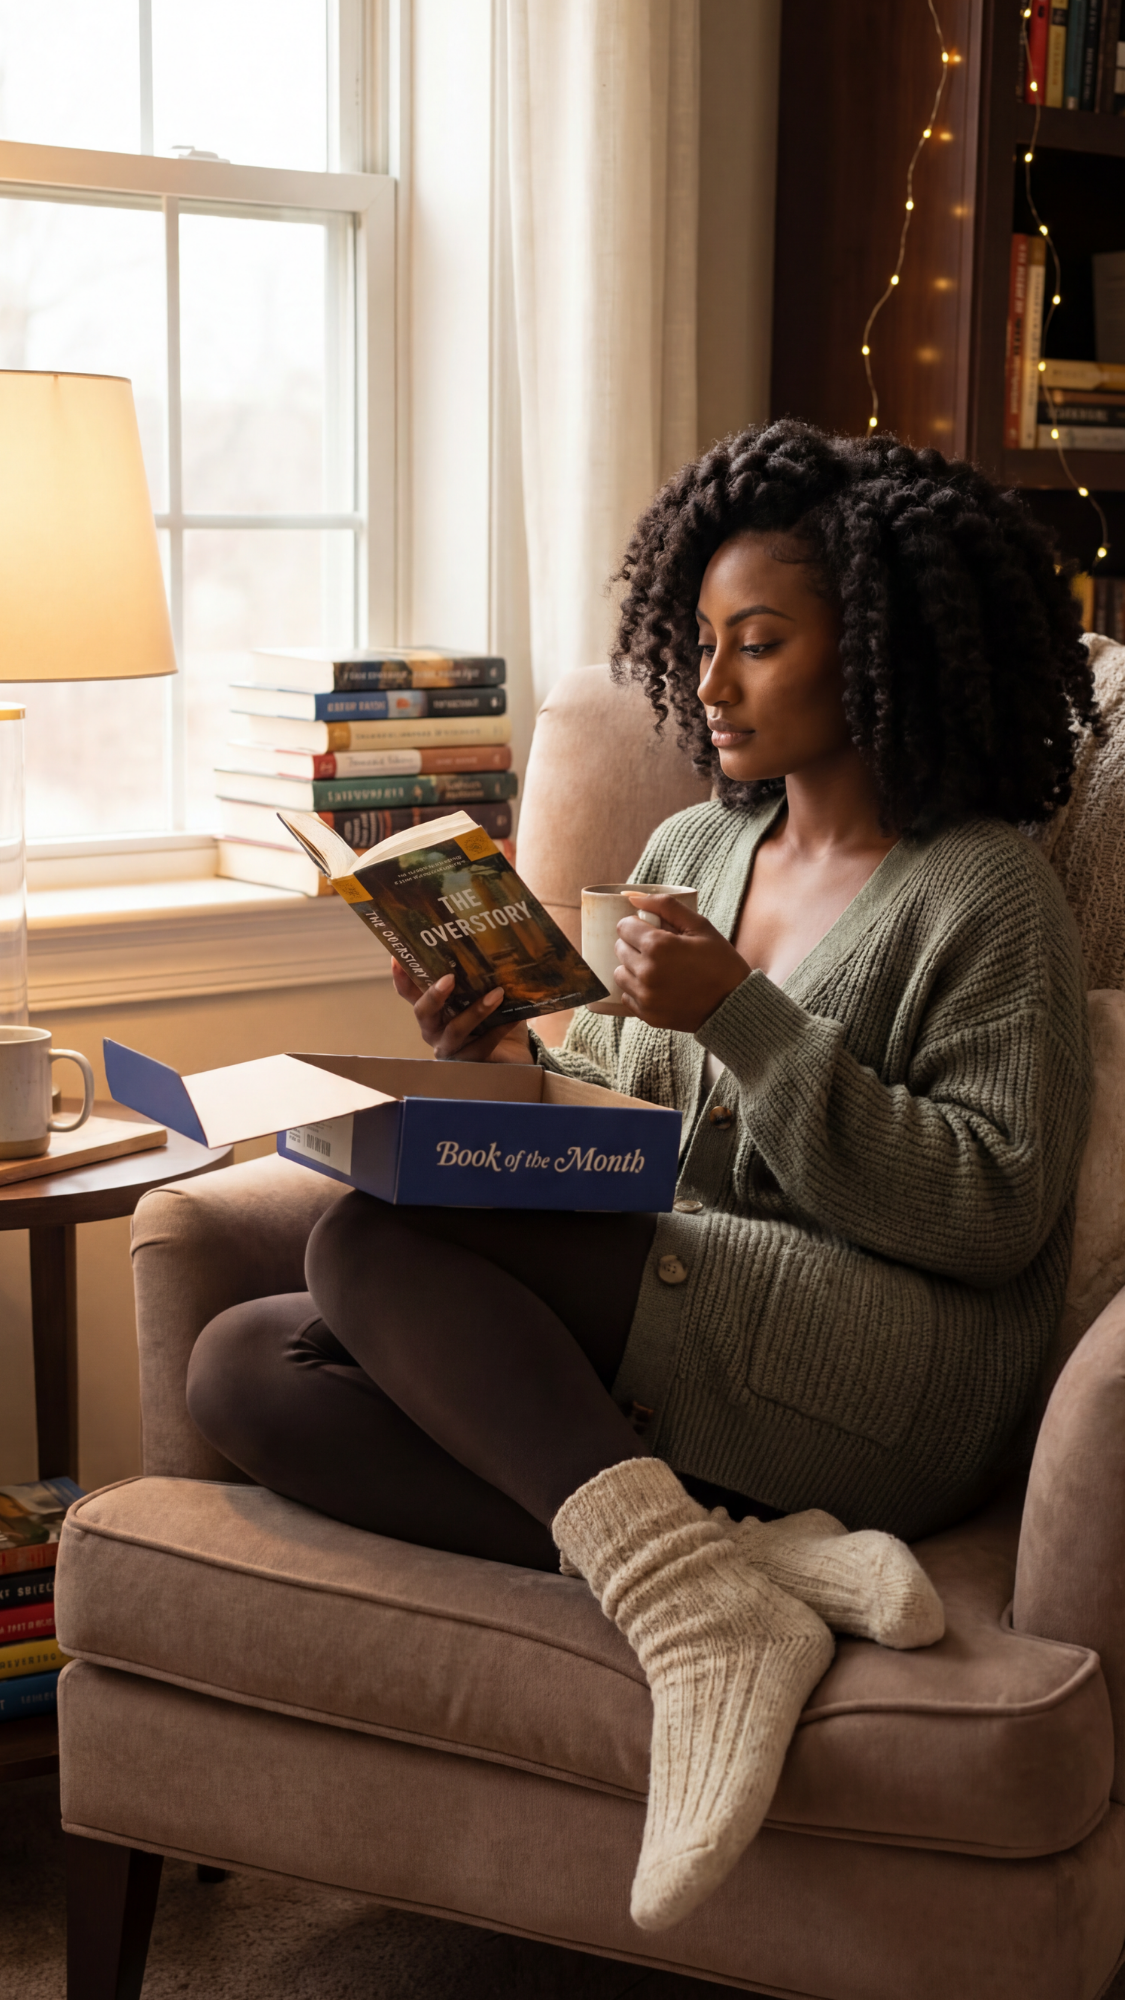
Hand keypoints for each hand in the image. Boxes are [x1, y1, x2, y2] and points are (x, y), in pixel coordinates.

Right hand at [391, 959, 533, 1062]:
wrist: (511, 1053)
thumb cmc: (490, 1018)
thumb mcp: (481, 995)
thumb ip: (476, 977)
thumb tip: (486, 947)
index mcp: (432, 1008)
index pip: (409, 992)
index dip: (401, 977)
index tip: (397, 958)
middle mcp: (433, 1029)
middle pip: (423, 1012)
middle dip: (434, 995)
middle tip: (449, 978)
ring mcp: (449, 1048)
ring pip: (455, 1030)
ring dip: (476, 1011)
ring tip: (497, 993)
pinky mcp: (469, 1063)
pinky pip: (482, 1046)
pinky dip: (499, 1030)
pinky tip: (513, 1018)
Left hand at [613, 894, 748, 1031]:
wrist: (733, 1004)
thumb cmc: (720, 962)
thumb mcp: (699, 926)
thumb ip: (665, 906)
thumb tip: (632, 897)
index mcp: (658, 946)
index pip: (624, 926)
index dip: (638, 925)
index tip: (653, 931)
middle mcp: (646, 972)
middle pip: (620, 948)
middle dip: (635, 944)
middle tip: (659, 950)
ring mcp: (645, 996)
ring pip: (619, 973)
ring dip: (633, 967)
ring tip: (657, 968)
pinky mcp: (647, 1014)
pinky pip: (626, 996)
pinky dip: (637, 989)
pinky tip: (657, 986)